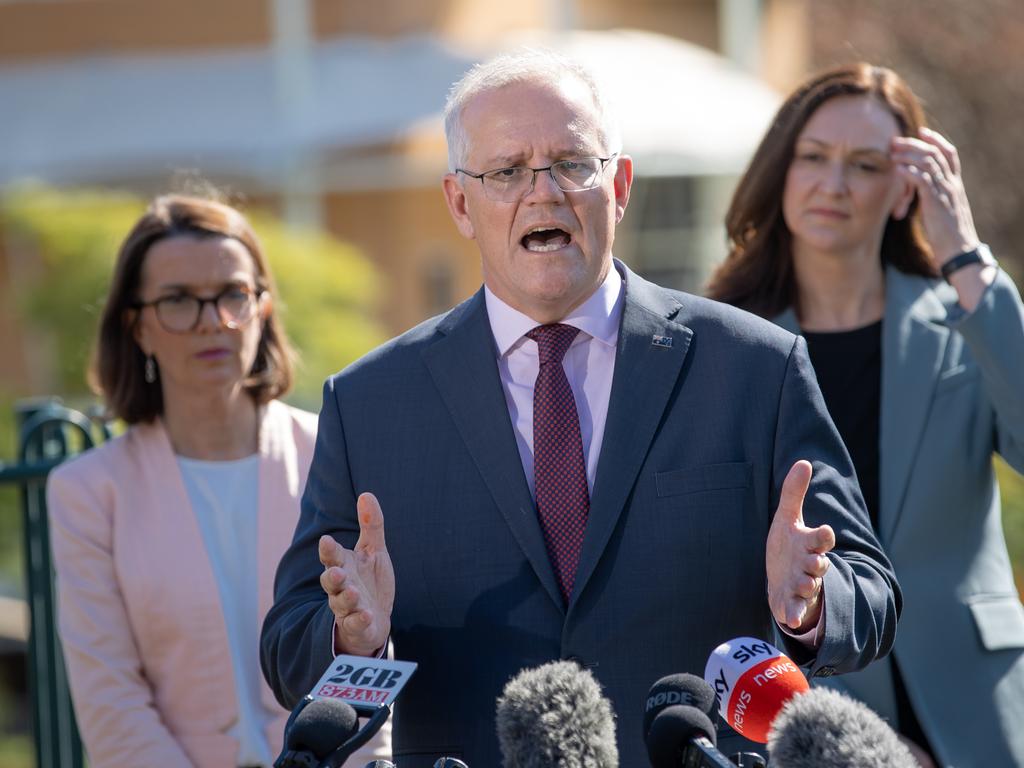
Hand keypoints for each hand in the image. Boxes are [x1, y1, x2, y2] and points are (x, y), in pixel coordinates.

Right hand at [319, 492, 394, 656]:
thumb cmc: (369, 582)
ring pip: (341, 603)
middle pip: (330, 581)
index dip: (328, 549)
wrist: (374, 621)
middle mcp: (341, 587)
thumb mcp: (373, 551)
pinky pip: (355, 624)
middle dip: (332, 577)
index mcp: (343, 566)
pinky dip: (359, 620)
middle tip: (336, 572)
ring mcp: (347, 608)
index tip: (326, 540)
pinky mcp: (357, 626)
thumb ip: (371, 525)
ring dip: (346, 598)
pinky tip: (367, 614)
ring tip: (354, 592)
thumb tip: (367, 494)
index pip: (332, 556)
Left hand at [766, 461, 835, 631]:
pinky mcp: (791, 602)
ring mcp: (802, 584)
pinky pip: (796, 609)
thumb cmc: (788, 545)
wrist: (782, 578)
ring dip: (806, 586)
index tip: (825, 531)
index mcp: (809, 543)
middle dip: (817, 562)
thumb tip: (803, 462)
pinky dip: (794, 614)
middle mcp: (809, 564)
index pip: (821, 538)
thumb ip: (794, 493)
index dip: (823, 535)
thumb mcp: (787, 518)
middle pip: (818, 563)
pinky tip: (790, 620)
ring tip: (802, 585)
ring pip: (809, 586)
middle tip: (815, 561)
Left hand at [891, 127, 978, 264]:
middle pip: (936, 154)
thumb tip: (919, 190)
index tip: (922, 132)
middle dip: (916, 144)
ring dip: (909, 155)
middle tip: (897, 140)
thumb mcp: (942, 210)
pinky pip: (924, 181)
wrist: (959, 251)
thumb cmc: (947, 235)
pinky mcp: (936, 203)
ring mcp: (945, 192)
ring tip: (893, 151)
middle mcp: (952, 184)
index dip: (937, 140)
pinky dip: (910, 171)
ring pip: (929, 163)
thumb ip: (934, 196)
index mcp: (955, 184)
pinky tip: (898, 168)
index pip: (950, 154)